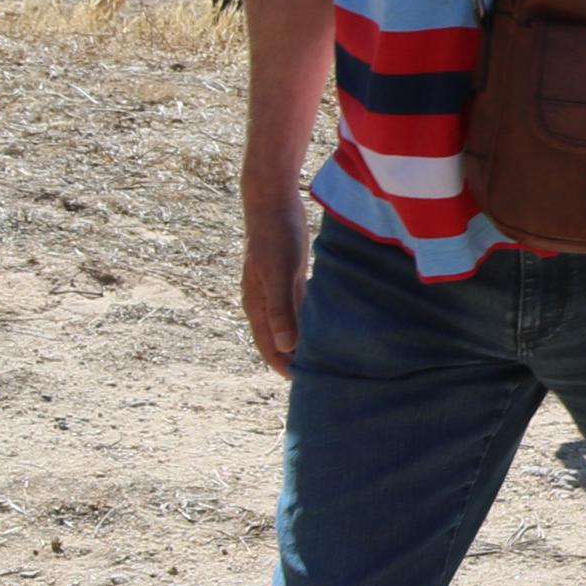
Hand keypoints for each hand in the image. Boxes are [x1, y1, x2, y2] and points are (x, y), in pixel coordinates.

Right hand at [240, 187, 311, 378]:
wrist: (271, 201)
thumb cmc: (276, 235)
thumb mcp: (280, 272)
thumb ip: (282, 308)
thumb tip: (287, 346)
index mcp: (257, 305)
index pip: (269, 346)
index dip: (283, 366)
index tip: (304, 384)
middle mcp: (264, 300)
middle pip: (279, 338)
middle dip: (294, 357)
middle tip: (320, 375)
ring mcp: (275, 287)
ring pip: (290, 323)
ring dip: (304, 339)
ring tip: (326, 355)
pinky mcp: (290, 274)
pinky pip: (299, 305)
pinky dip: (310, 318)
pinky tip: (328, 323)